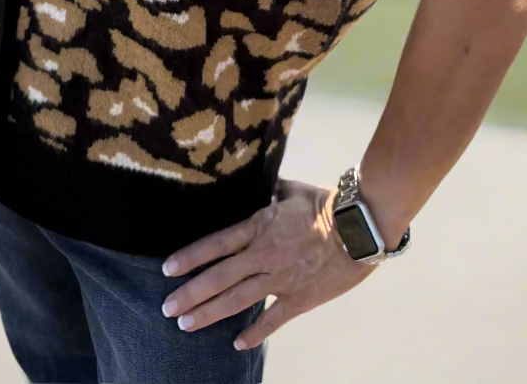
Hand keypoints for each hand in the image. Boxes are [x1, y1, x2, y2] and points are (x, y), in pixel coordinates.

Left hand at [160, 177, 376, 350]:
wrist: (360, 228)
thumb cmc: (328, 203)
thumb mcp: (292, 189)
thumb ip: (269, 189)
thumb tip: (255, 180)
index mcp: (259, 226)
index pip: (216, 244)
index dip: (190, 257)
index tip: (167, 269)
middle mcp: (264, 255)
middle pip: (219, 277)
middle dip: (190, 293)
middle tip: (167, 308)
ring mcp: (281, 279)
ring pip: (237, 300)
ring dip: (209, 314)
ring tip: (186, 325)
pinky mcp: (300, 298)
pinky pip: (273, 320)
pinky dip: (255, 334)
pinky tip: (237, 344)